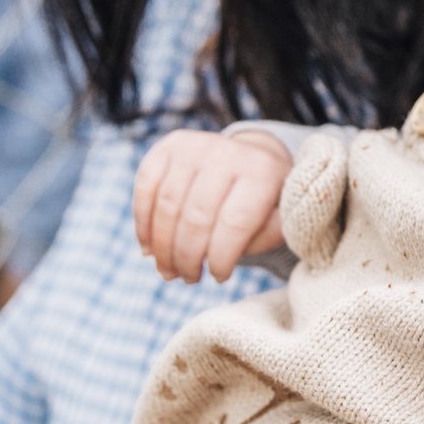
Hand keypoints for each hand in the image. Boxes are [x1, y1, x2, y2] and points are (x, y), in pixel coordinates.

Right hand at [131, 129, 294, 282]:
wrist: (253, 156)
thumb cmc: (266, 200)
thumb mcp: (279, 218)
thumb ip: (263, 239)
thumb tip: (223, 261)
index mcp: (262, 171)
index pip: (234, 223)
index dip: (221, 258)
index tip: (219, 278)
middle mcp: (227, 152)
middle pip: (196, 217)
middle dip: (188, 258)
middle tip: (188, 278)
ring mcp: (194, 145)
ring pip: (168, 206)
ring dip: (163, 247)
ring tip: (168, 271)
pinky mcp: (168, 146)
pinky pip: (146, 188)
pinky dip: (144, 224)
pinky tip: (149, 249)